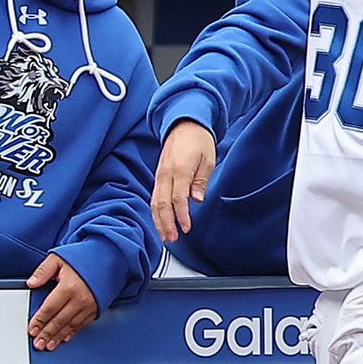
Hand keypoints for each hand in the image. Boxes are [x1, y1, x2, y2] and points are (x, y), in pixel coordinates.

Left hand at [27, 254, 99, 350]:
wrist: (109, 257)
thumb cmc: (85, 257)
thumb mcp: (59, 258)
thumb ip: (43, 270)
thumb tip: (31, 283)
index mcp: (68, 286)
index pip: (49, 308)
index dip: (39, 320)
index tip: (32, 329)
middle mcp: (80, 298)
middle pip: (59, 320)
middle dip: (47, 334)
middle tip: (38, 343)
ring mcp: (89, 305)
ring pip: (70, 325)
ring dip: (58, 337)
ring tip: (49, 345)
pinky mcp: (96, 308)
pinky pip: (82, 324)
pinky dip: (73, 332)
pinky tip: (65, 337)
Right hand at [151, 119, 216, 241]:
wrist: (184, 125)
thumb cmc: (199, 140)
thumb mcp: (207, 159)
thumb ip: (201, 181)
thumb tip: (197, 199)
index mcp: (180, 169)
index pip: (178, 198)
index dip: (181, 216)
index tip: (187, 228)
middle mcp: (166, 173)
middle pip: (162, 204)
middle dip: (166, 223)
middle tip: (173, 239)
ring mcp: (159, 174)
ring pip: (155, 202)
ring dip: (159, 221)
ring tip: (166, 236)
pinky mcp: (158, 176)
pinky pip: (155, 196)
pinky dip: (156, 211)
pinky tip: (161, 222)